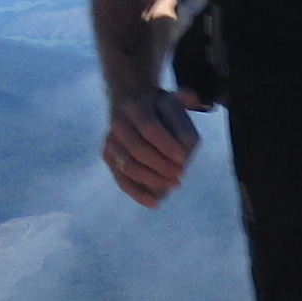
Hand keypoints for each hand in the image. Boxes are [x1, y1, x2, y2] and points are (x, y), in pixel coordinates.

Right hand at [100, 88, 200, 208]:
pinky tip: (156, 203)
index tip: (183, 159)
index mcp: (135, 107)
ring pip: (128, 167)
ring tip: (174, 185)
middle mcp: (119, 123)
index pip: (149, 128)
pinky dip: (138, 194)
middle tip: (180, 174)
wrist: (128, 105)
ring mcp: (111, 141)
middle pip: (138, 150)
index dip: (166, 145)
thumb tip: (194, 100)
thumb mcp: (171, 97)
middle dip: (161, 166)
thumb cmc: (158, 107)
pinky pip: (121, 180)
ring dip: (152, 180)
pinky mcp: (108, 157)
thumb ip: (185, 98)